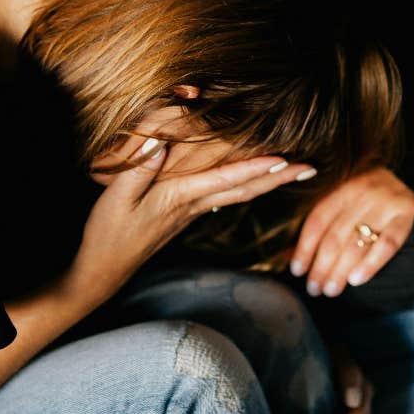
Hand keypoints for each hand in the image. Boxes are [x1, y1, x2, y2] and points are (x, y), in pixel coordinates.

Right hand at [68, 136, 315, 306]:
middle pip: (244, 189)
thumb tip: (159, 142)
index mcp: (179, 198)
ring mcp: (190, 213)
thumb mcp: (116, 198)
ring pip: (237, 195)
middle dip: (277, 178)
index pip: (225, 181)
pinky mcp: (183, 216)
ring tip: (293, 172)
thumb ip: (139, 169)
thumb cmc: (108, 234)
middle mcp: (192, 205)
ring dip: (267, 182)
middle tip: (311, 168)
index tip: (285, 161)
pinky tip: (253, 183)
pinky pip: (223, 198)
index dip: (255, 169)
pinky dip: (245, 187)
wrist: (103, 271)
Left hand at [290, 167, 413, 296]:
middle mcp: (365, 189)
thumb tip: (288, 260)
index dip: (304, 247)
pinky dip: (369, 264)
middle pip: (335, 235)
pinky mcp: (409, 216)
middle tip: (314, 289)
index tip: (297, 271)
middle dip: (321, 266)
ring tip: (331, 290)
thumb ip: (323, 230)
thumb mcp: (349, 209)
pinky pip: (386, 245)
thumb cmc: (376, 209)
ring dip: (340, 271)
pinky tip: (356, 280)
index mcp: (345, 186)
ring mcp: (388, 201)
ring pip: (356, 243)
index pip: (317, 220)